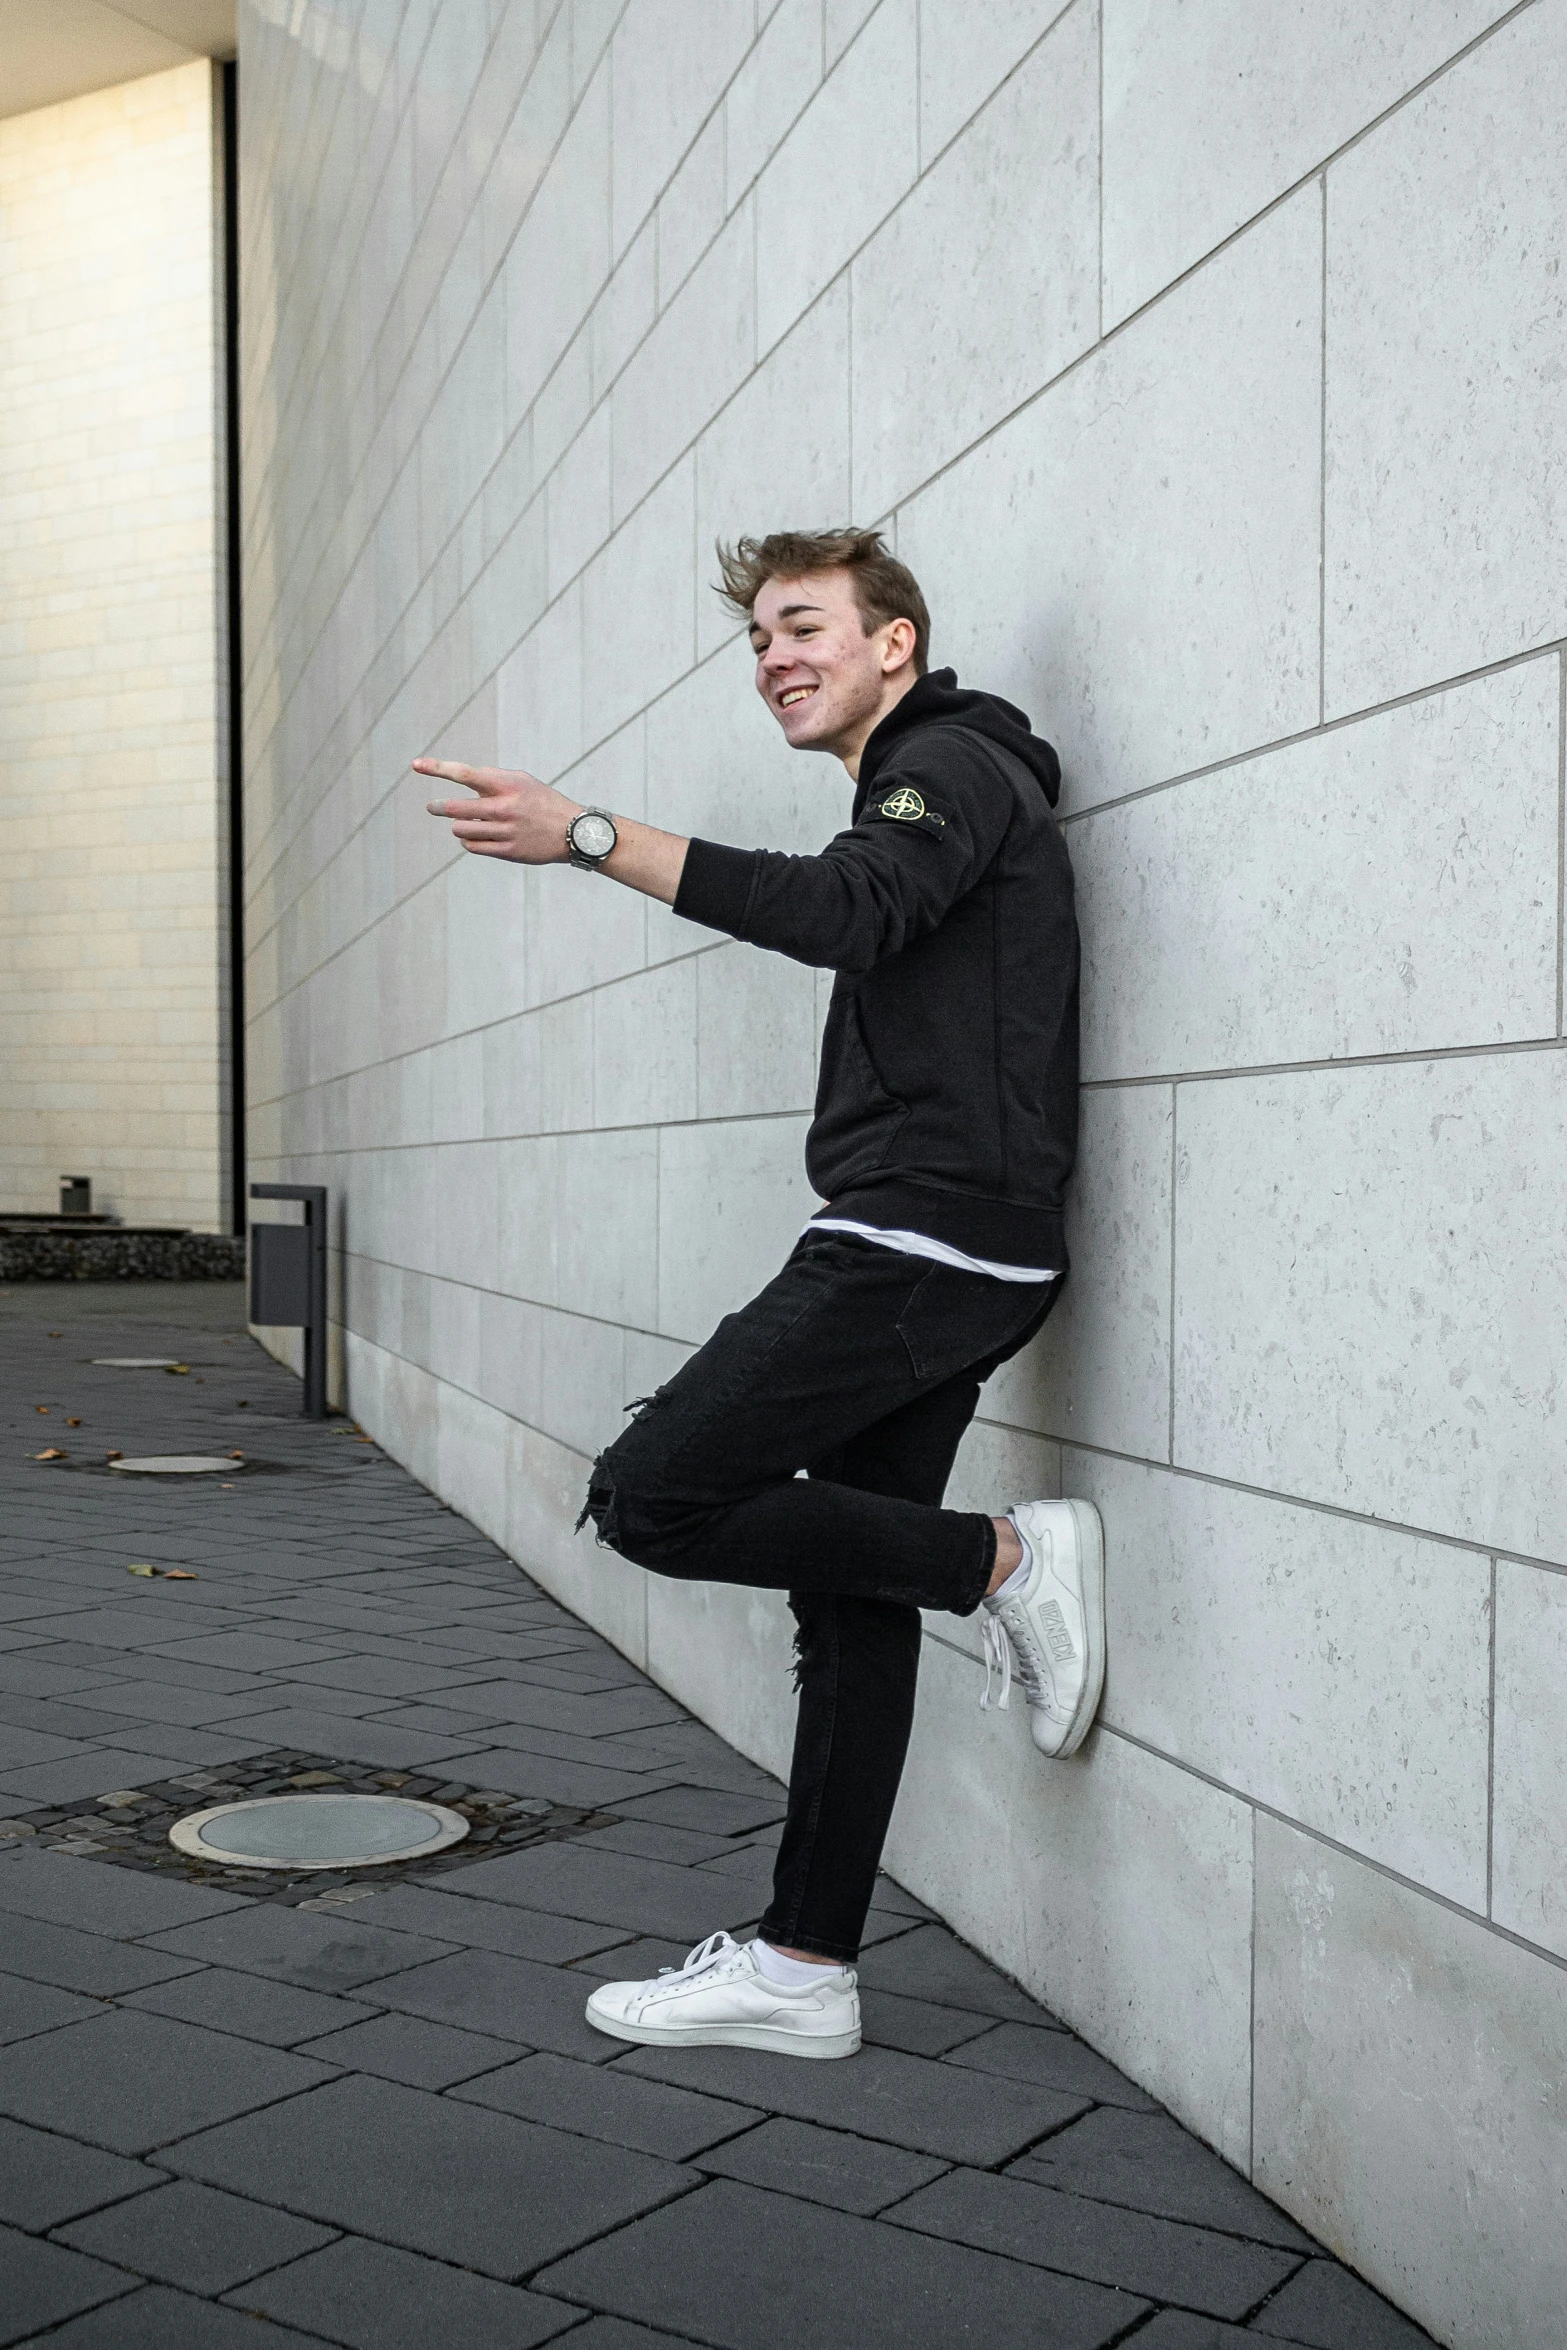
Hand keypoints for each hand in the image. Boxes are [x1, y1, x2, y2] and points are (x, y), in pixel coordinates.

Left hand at [415, 758, 581, 862]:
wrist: (572, 832)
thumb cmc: (542, 802)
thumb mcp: (522, 781)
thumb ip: (492, 779)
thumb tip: (462, 781)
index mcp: (506, 785)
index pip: (465, 774)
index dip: (437, 768)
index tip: (415, 764)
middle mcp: (504, 807)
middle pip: (455, 808)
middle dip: (439, 808)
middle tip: (433, 807)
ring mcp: (505, 831)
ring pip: (461, 830)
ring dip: (458, 826)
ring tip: (463, 824)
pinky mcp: (508, 851)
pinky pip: (473, 847)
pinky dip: (468, 841)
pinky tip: (474, 837)